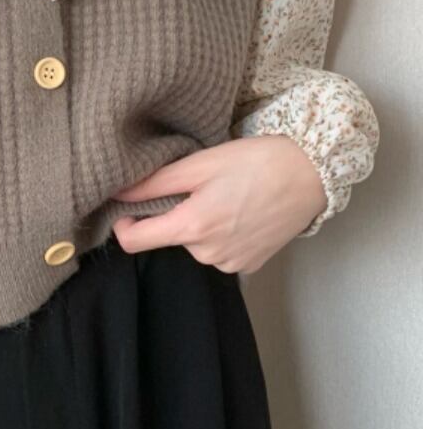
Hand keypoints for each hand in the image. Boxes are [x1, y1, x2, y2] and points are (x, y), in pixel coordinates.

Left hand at [111, 135, 328, 273]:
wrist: (310, 174)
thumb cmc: (255, 162)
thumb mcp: (200, 164)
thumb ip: (154, 183)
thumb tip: (118, 194)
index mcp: (192, 227)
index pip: (133, 242)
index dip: (124, 223)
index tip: (130, 207)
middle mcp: (207, 254)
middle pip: (169, 239)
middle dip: (175, 215)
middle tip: (201, 188)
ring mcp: (230, 264)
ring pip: (195, 245)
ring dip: (201, 225)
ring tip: (226, 198)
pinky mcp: (248, 266)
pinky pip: (219, 253)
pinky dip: (222, 235)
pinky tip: (241, 212)